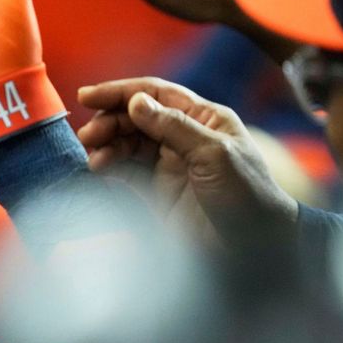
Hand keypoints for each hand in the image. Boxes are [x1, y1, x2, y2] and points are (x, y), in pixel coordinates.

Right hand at [76, 77, 298, 246]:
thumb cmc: (247, 196)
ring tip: (93, 156)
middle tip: (88, 135)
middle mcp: (184, 138)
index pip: (155, 95)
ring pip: (127, 144)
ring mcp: (169, 165)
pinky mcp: (157, 192)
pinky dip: (110, 167)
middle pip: (136, 118)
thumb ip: (174, 126)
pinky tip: (99, 168)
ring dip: (107, 145)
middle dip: (109, 122)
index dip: (120, 92)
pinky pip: (126, 172)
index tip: (88, 96)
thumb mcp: (214, 154)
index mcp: (204, 119)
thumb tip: (136, 101)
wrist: (255, 250)